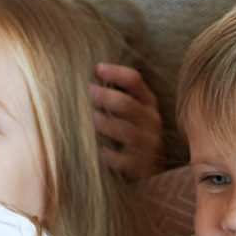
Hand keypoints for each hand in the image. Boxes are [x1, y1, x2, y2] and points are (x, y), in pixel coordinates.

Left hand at [91, 62, 163, 179]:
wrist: (150, 168)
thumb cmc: (132, 131)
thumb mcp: (131, 110)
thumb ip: (116, 93)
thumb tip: (85, 77)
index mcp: (147, 101)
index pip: (134, 80)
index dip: (116, 73)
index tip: (96, 68)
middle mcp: (150, 120)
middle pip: (129, 105)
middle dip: (108, 97)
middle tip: (88, 91)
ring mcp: (148, 144)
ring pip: (128, 132)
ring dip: (108, 124)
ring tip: (92, 119)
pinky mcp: (142, 166)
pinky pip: (125, 161)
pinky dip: (112, 156)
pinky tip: (98, 151)